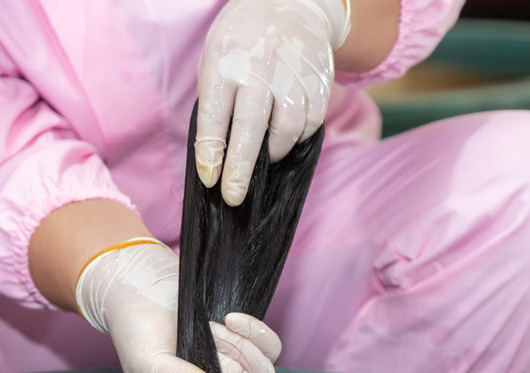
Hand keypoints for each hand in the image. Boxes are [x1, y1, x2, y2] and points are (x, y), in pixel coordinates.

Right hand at [76, 240, 281, 372]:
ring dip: (238, 349)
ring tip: (209, 330)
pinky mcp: (247, 344)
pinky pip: (271, 346)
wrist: (142, 292)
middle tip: (207, 351)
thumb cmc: (136, 335)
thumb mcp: (148, 365)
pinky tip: (230, 319)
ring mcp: (236, 370)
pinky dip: (255, 332)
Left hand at [195, 0, 349, 205]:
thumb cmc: (242, 43)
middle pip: (250, 126)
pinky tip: (287, 132)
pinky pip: (311, 122)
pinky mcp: (319, 79)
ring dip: (273, 151)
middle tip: (233, 197)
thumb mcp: (216, 59)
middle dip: (240, 168)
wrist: (290, 4)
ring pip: (287, 128)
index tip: (210, 179)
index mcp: (225, 60)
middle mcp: (260, 65)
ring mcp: (293, 71)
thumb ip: (215, 103)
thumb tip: (215, 159)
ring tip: (265, 153)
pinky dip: (298, 136)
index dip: (211, 150)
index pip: (214, 113)